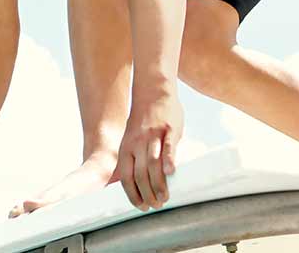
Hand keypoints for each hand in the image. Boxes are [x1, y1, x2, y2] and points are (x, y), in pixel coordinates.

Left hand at [107, 90, 182, 210]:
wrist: (153, 91)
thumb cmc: (145, 120)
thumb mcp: (132, 139)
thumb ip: (136, 158)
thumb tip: (142, 182)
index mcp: (127, 148)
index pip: (127, 177)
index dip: (133, 194)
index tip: (141, 207)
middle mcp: (137, 143)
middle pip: (140, 174)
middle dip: (147, 194)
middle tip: (156, 205)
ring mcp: (152, 136)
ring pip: (153, 164)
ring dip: (158, 183)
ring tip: (165, 198)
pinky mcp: (168, 129)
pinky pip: (167, 146)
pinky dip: (169, 159)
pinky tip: (172, 172)